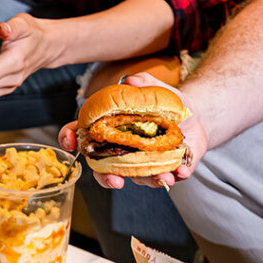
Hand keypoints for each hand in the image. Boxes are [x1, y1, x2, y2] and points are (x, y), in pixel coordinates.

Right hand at [57, 72, 208, 188]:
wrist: (194, 115)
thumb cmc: (165, 103)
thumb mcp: (154, 88)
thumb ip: (143, 83)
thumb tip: (130, 82)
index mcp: (111, 132)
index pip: (83, 137)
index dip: (70, 139)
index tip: (68, 143)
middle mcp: (123, 153)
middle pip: (105, 170)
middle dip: (107, 178)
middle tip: (114, 180)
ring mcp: (144, 164)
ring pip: (140, 178)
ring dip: (149, 181)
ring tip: (162, 177)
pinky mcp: (168, 169)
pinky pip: (169, 176)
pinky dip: (175, 175)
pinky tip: (180, 171)